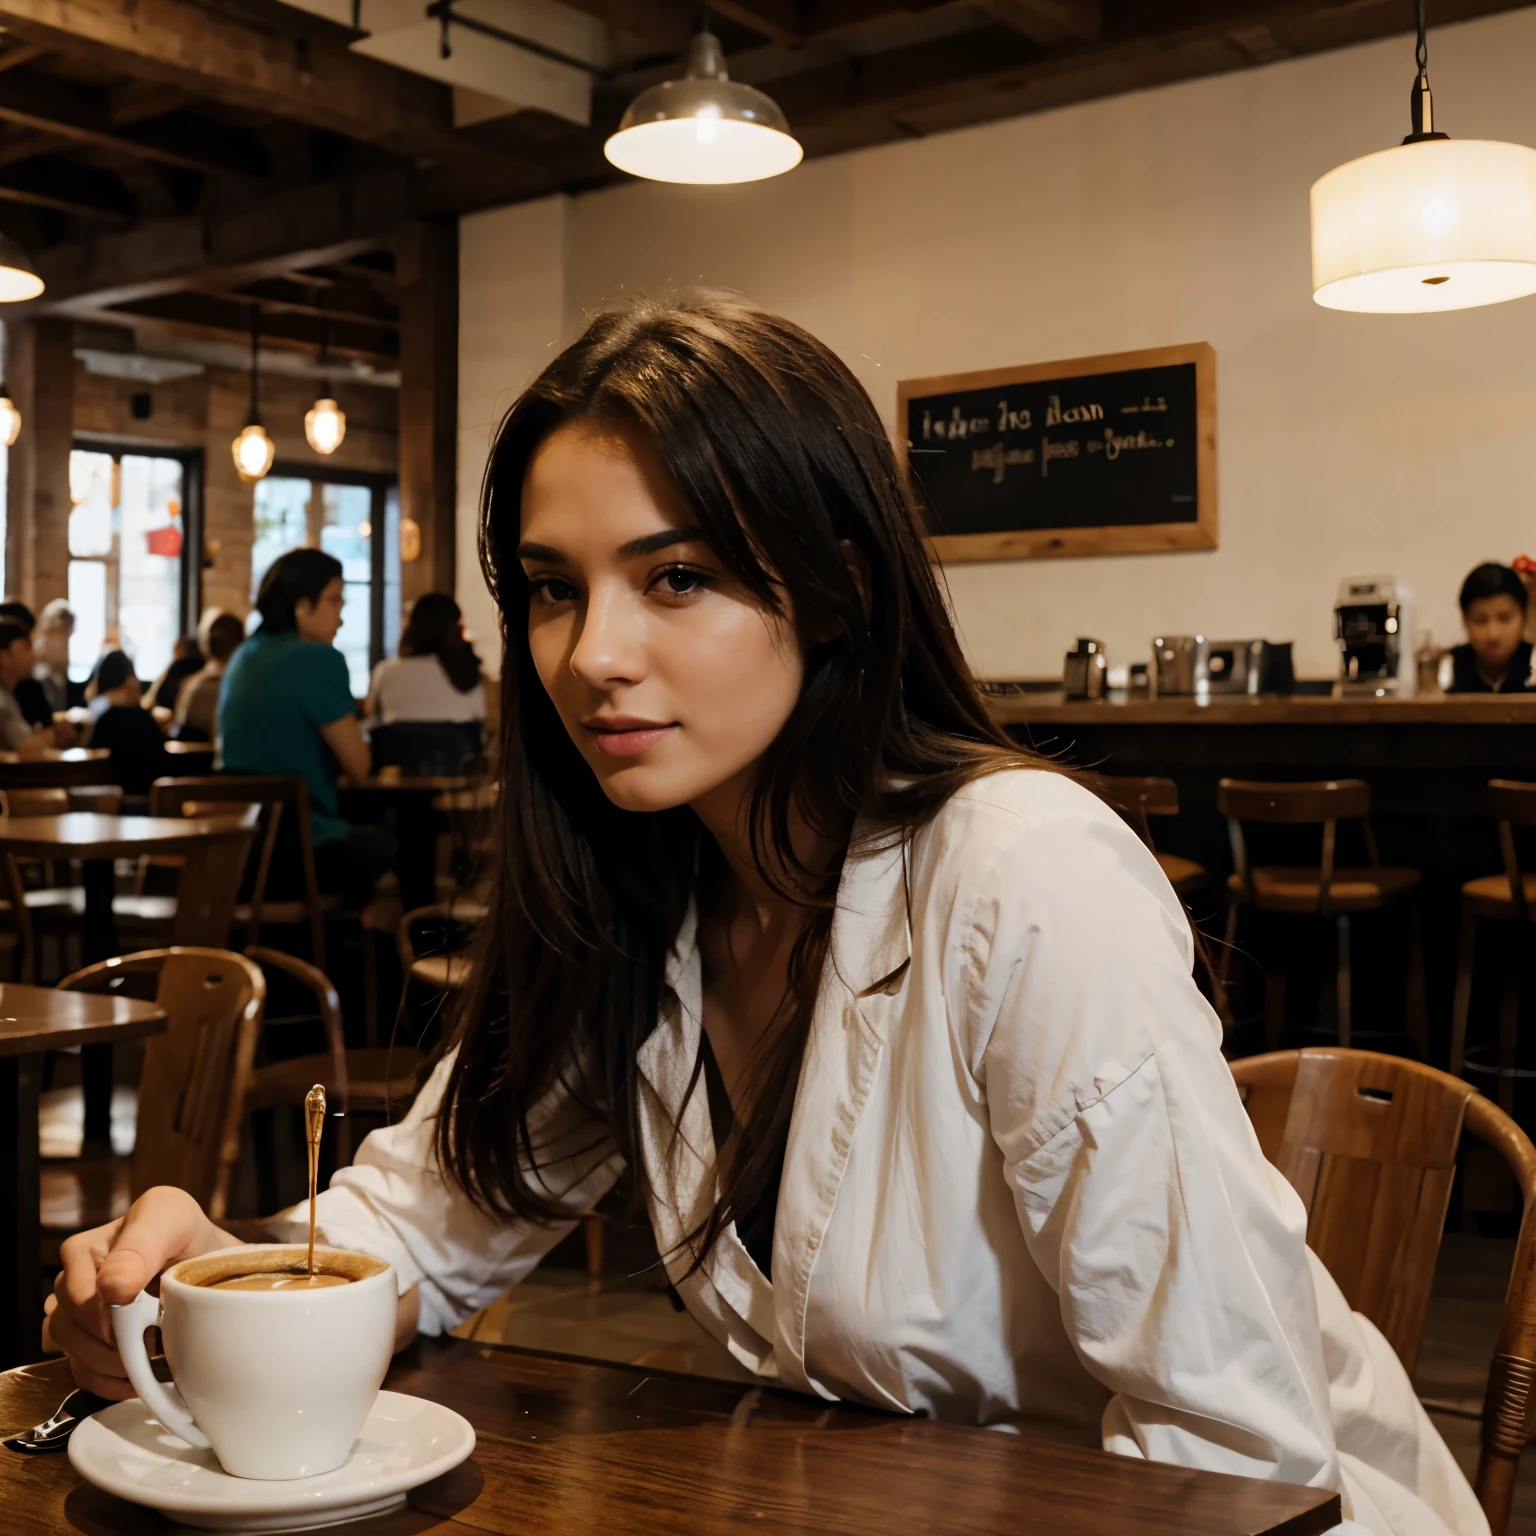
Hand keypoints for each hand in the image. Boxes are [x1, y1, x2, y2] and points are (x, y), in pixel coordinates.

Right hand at [43, 1186, 236, 1398]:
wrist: (207, 1261)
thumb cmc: (189, 1234)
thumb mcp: (173, 1220)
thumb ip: (142, 1246)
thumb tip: (111, 1287)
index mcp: (85, 1248)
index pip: (77, 1297)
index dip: (109, 1317)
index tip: (149, 1318)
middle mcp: (72, 1281)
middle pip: (69, 1327)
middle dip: (114, 1343)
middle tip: (154, 1343)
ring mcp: (76, 1313)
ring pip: (71, 1351)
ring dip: (112, 1364)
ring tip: (151, 1356)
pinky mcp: (87, 1340)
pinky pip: (80, 1371)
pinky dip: (109, 1381)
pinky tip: (138, 1377)